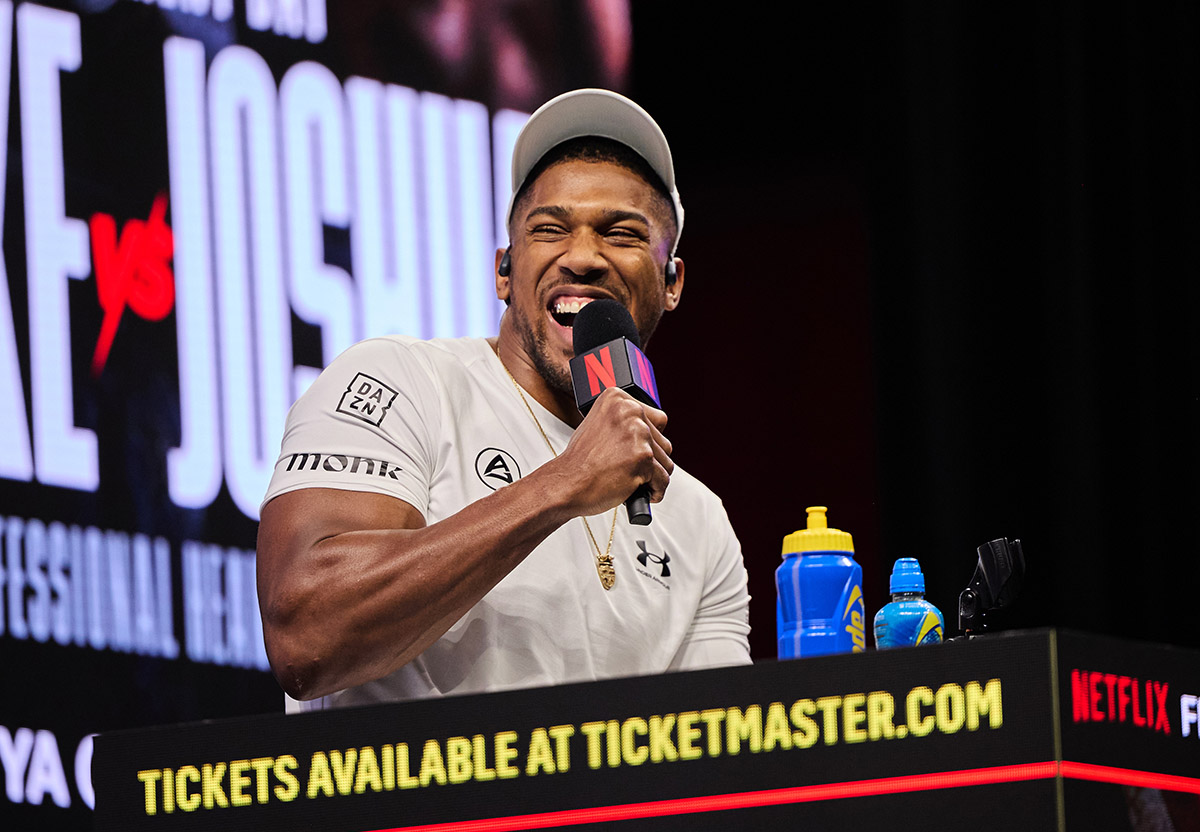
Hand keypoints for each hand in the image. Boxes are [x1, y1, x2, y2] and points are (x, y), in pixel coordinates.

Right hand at [554, 387, 672, 516]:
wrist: (565, 483)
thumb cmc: (580, 462)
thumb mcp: (598, 425)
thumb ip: (625, 422)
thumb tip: (651, 431)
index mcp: (618, 399)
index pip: (657, 420)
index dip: (648, 441)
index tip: (633, 452)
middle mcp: (630, 411)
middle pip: (664, 442)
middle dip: (651, 461)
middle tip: (628, 469)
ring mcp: (638, 434)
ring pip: (666, 462)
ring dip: (653, 476)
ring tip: (631, 480)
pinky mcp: (643, 458)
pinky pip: (664, 479)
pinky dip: (655, 491)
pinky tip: (638, 491)